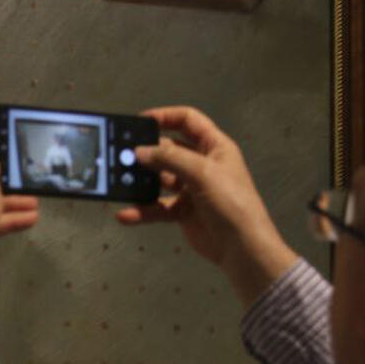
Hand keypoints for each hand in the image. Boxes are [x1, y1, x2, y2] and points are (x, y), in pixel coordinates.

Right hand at [116, 106, 296, 307]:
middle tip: (125, 155)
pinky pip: (157, 207)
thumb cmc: (233, 204)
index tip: (140, 121)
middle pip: (169, 150)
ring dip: (142, 182)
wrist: (241, 247)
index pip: (188, 121)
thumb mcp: (202, 172)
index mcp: (214, 147)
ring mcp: (191, 189)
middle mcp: (202, 165)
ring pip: (159, 180)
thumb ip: (170, 158)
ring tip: (123, 184)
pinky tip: (127, 215)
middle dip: (148, 153)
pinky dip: (142, 211)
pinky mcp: (182, 211)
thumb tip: (141, 151)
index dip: (165, 116)